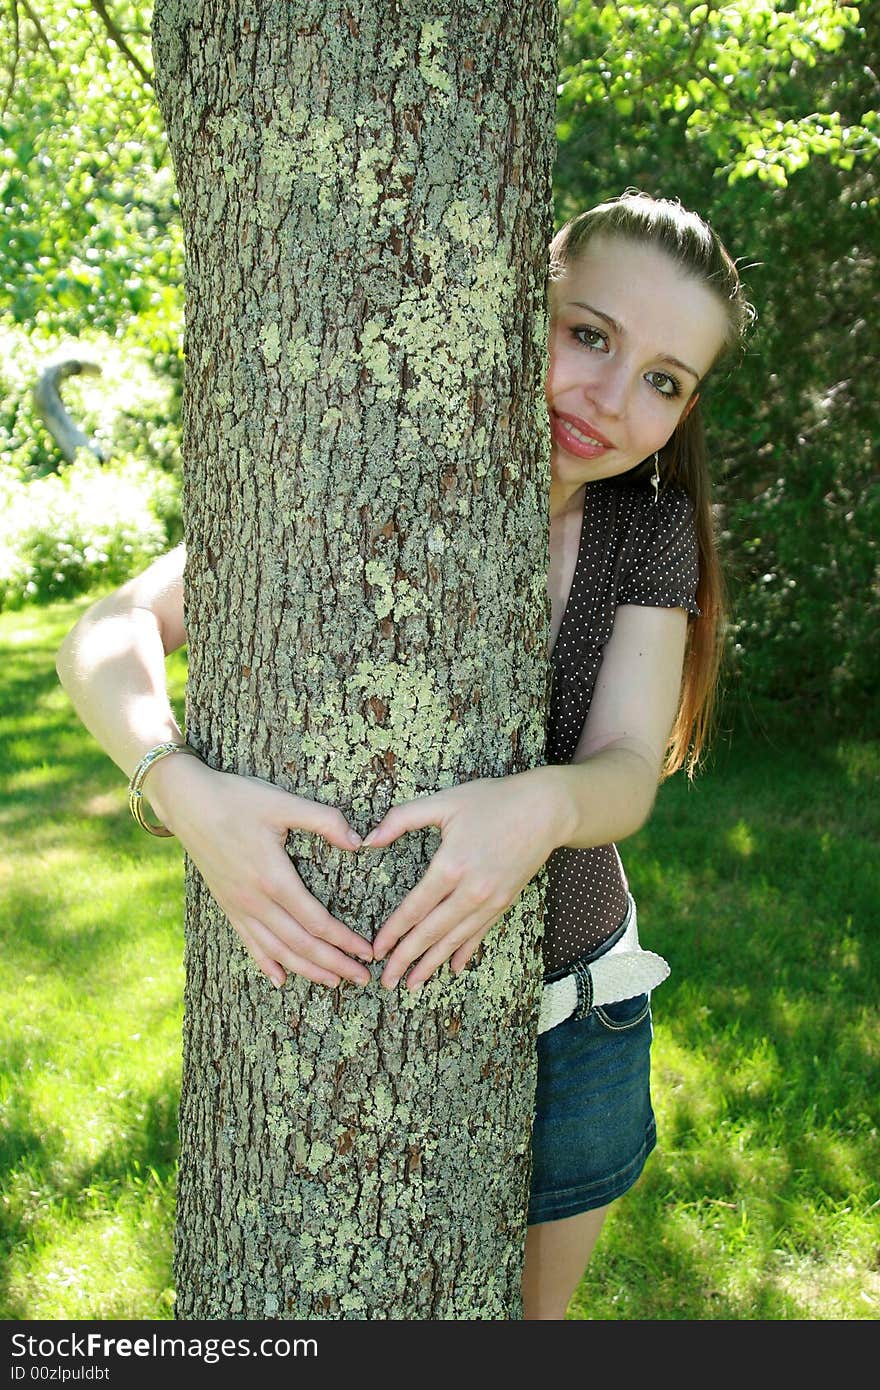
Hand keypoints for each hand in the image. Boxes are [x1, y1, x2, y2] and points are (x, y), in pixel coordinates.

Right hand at [147, 755, 372, 988]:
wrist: (187, 802)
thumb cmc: (237, 798)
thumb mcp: (283, 802)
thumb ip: (324, 821)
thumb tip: (358, 841)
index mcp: (274, 878)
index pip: (317, 921)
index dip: (344, 941)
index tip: (367, 952)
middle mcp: (255, 901)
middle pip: (301, 944)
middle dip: (334, 964)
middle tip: (361, 978)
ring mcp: (238, 906)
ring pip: (277, 950)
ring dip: (307, 970)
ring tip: (332, 982)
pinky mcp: (227, 905)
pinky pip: (249, 942)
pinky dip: (267, 963)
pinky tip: (279, 979)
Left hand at [364, 770, 566, 990]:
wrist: (546, 810)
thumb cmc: (493, 800)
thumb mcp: (443, 801)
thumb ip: (402, 819)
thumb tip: (369, 840)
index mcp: (450, 867)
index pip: (414, 909)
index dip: (393, 932)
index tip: (376, 950)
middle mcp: (471, 891)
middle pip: (431, 933)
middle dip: (407, 959)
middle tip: (387, 981)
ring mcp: (491, 901)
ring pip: (455, 940)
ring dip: (432, 964)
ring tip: (413, 984)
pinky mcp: (505, 903)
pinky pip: (480, 933)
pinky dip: (465, 952)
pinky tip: (454, 967)